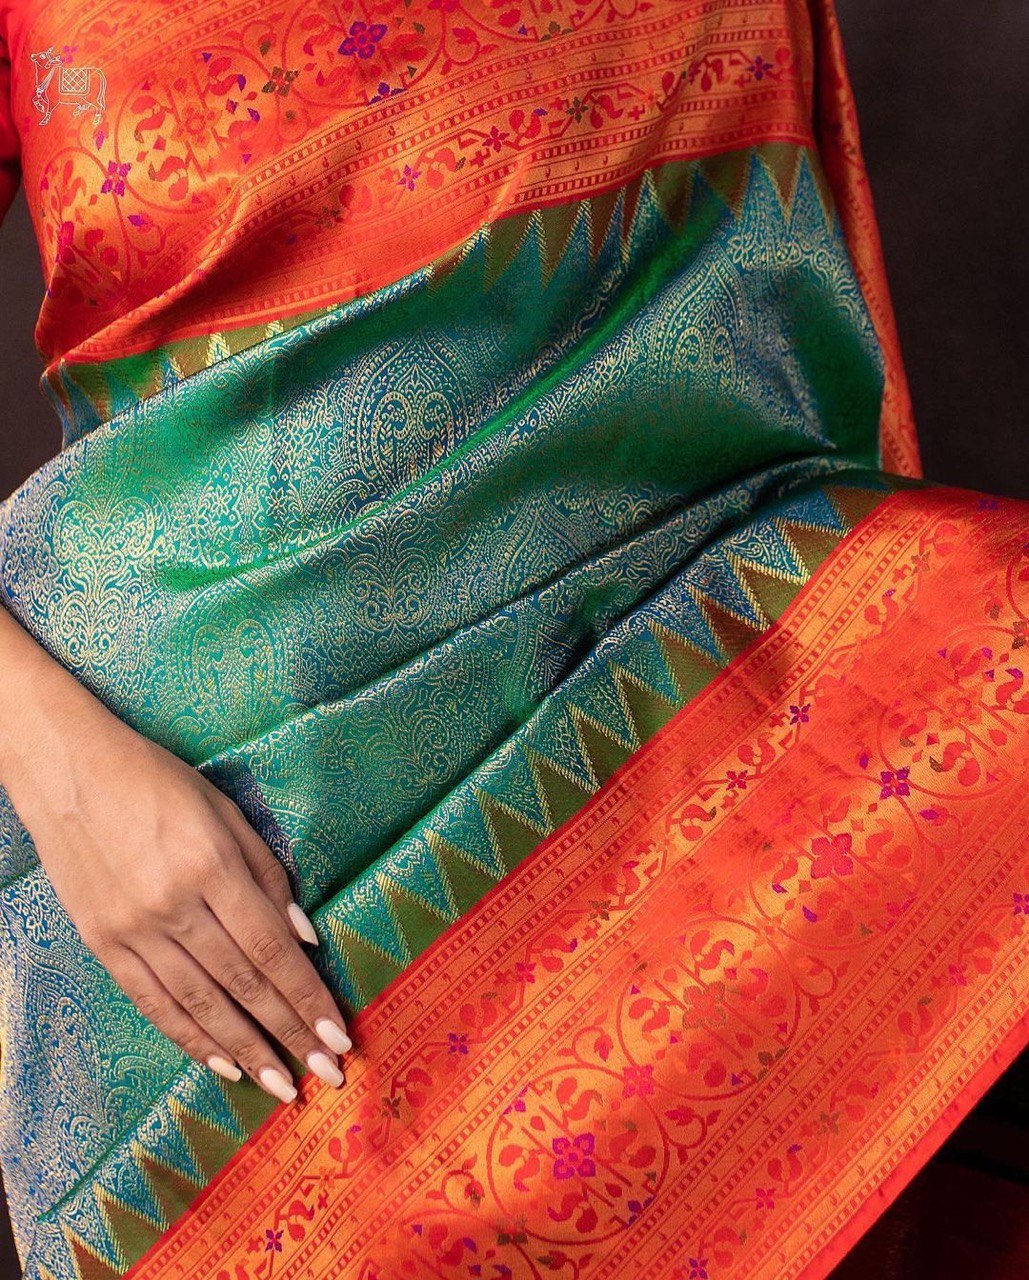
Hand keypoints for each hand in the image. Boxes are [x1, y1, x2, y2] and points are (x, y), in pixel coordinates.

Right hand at [0, 604, 352, 1103]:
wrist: (68, 770)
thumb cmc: (158, 780)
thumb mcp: (225, 811)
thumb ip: (268, 873)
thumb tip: (306, 937)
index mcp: (210, 864)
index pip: (271, 947)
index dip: (306, 996)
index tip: (337, 1034)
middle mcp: (172, 904)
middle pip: (241, 983)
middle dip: (287, 1033)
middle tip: (325, 1075)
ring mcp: (133, 928)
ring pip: (199, 1004)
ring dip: (245, 1050)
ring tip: (281, 1084)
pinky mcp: (102, 943)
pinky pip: (152, 1002)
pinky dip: (189, 1038)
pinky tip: (222, 1064)